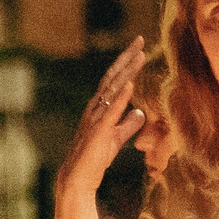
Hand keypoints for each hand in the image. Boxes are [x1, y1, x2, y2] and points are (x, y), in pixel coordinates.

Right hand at [54, 39, 149, 198]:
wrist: (78, 178)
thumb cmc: (94, 158)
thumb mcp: (116, 138)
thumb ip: (128, 124)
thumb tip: (140, 112)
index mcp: (99, 108)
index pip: (114, 80)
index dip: (126, 63)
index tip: (139, 48)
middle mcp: (95, 108)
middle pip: (112, 78)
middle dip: (127, 59)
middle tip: (140, 40)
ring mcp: (95, 119)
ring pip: (112, 89)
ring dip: (127, 71)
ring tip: (140, 55)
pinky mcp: (98, 132)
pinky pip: (111, 111)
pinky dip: (121, 97)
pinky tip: (130, 84)